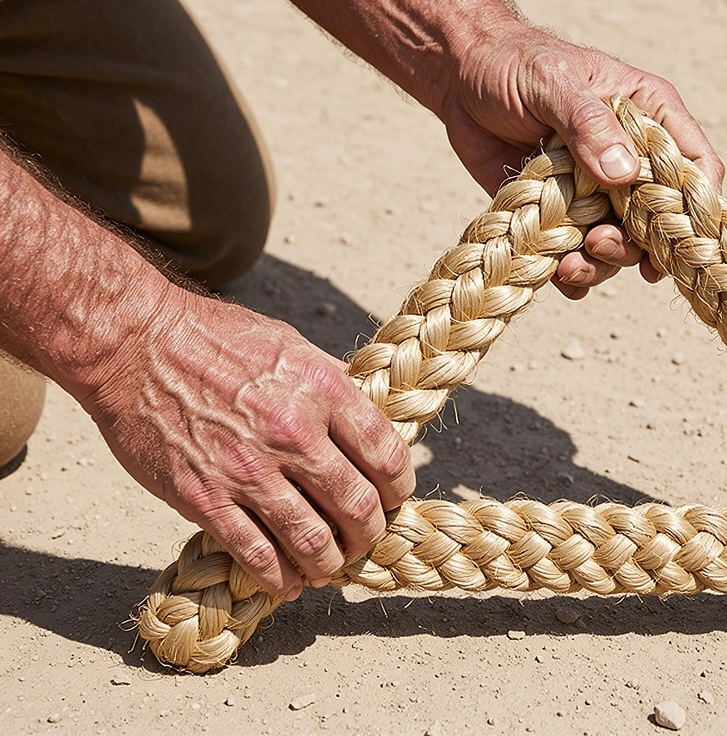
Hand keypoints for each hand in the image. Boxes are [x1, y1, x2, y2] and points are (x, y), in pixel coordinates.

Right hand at [81, 288, 414, 598]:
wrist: (134, 344)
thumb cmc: (214, 337)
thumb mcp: (291, 345)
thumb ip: (331, 384)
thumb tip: (367, 416)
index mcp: (322, 390)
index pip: (386, 455)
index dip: (398, 487)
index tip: (394, 497)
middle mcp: (293, 433)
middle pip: (357, 506)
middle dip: (370, 533)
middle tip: (367, 539)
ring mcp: (248, 470)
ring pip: (313, 541)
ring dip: (331, 564)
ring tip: (332, 567)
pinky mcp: (205, 498)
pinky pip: (256, 554)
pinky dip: (281, 578)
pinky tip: (291, 584)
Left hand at [438, 22, 724, 298]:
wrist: (461, 78)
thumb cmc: (513, 64)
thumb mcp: (552, 83)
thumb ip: (588, 124)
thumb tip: (623, 172)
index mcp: (648, 116)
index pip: (696, 164)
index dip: (697, 206)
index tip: (678, 238)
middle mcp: (631, 158)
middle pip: (660, 219)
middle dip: (636, 245)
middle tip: (597, 244)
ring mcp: (599, 191)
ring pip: (622, 243)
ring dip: (601, 263)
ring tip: (568, 266)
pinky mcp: (564, 213)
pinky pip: (581, 254)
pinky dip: (573, 272)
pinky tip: (556, 273)